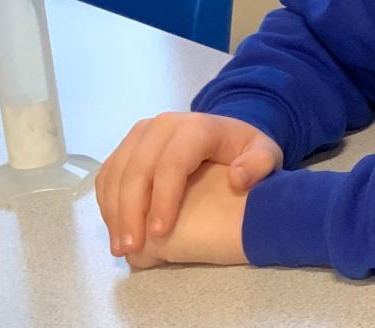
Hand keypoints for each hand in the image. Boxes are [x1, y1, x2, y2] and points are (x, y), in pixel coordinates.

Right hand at [95, 112, 280, 256]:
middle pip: (137, 170)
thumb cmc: (245, 151)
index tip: (160, 234)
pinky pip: (109, 174)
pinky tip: (117, 231)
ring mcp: (141, 134)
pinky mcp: (127, 146)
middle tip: (131, 249)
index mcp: (196, 127)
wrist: (226, 134)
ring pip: (117, 173)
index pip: (172, 164)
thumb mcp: (266, 154)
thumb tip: (237, 179)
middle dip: (131, 212)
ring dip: (114, 212)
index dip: (163, 200)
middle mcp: (162, 126)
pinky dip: (108, 203)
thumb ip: (260, 165)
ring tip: (121, 248)